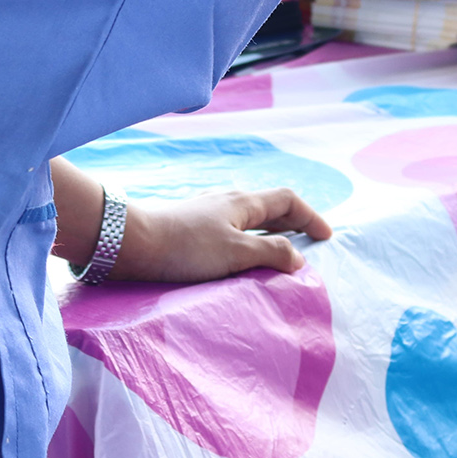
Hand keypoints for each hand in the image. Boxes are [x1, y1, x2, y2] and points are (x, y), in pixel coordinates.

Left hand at [108, 188, 332, 283]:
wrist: (130, 242)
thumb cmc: (185, 246)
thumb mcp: (235, 252)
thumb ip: (271, 252)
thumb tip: (298, 257)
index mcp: (243, 202)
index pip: (287, 200)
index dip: (310, 216)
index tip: (326, 237)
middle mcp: (227, 200)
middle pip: (269, 206)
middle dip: (292, 223)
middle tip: (307, 243)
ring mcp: (206, 210)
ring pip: (248, 217)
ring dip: (268, 231)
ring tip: (276, 253)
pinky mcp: (189, 225)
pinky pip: (230, 228)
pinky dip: (247, 239)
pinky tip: (237, 257)